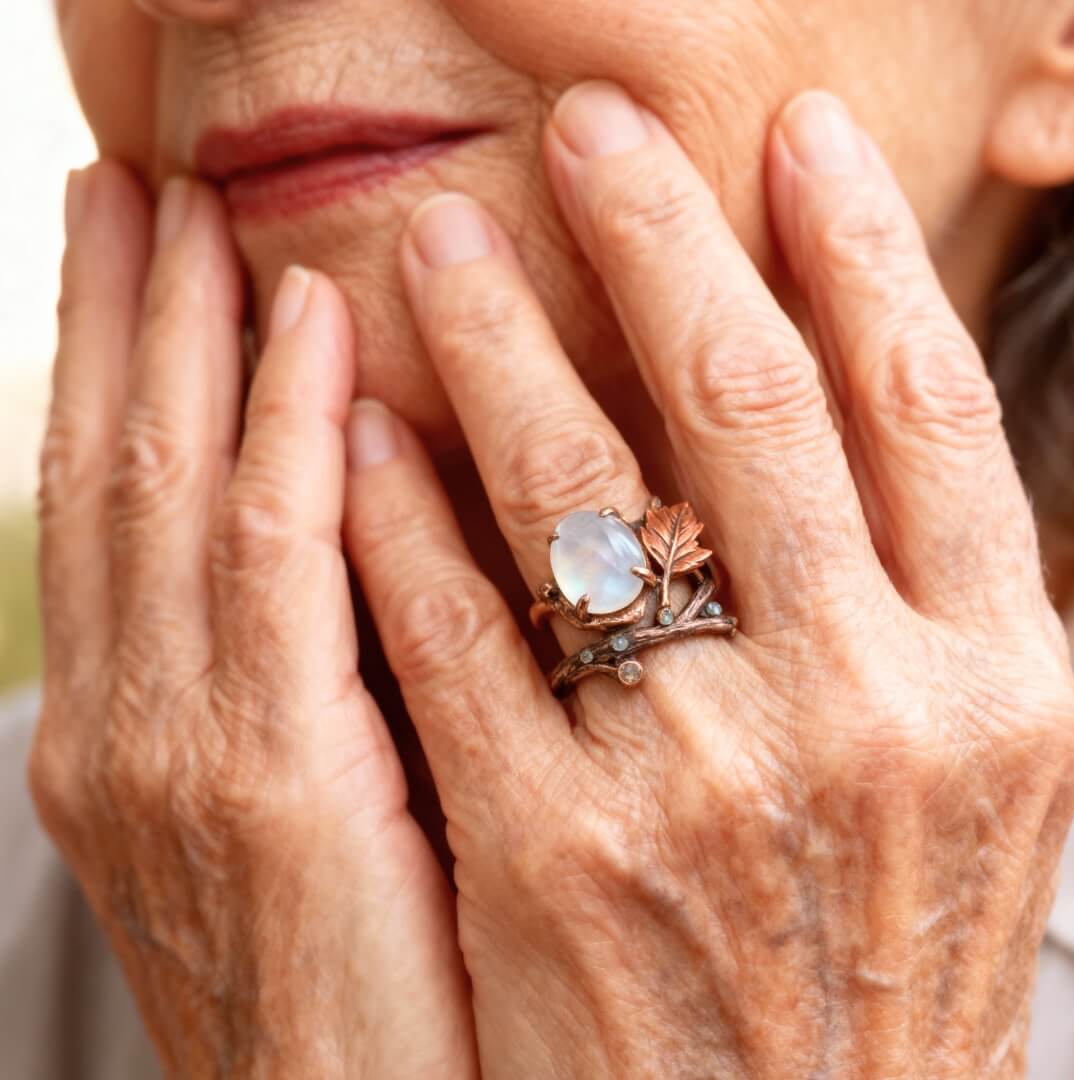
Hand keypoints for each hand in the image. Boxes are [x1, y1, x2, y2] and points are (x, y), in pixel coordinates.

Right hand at [30, 165, 476, 1078]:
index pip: (122, 507)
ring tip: (183, 210)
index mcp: (135, 731)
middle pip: (122, 471)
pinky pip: (281, 560)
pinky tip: (316, 329)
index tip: (147, 250)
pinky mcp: (273, 777)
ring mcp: (181, 746)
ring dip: (183, 339)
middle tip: (132, 185)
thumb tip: (363, 537)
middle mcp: (130, 720)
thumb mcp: (301, 822)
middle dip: (122, 319)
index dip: (124, 365)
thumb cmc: (348, 998)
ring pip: (175, 488)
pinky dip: (290, 434)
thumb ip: (309, 682)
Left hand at [341, 86, 1073, 1076]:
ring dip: (500, 344)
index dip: (858, 246)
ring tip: (436, 243)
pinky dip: (403, 516)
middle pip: (749, 401)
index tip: (792, 136)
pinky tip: (360, 429)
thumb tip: (864, 395)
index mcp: (994, 678)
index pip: (921, 397)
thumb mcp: (975, 773)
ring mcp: (704, 782)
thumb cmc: (886, 956)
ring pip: (583, 495)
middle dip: (662, 235)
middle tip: (587, 126)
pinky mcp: (554, 853)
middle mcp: (865, 708)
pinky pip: (461, 636)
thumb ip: (929, 596)